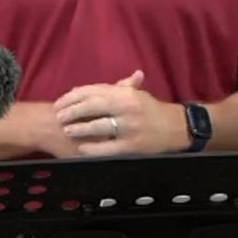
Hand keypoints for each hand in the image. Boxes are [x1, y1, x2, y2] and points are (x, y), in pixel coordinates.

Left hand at [53, 70, 183, 156]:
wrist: (179, 128)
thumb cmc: (152, 110)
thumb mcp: (135, 94)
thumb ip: (106, 91)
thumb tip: (80, 89)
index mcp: (126, 93)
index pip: (93, 91)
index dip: (73, 96)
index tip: (60, 102)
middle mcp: (127, 107)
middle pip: (92, 106)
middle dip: (72, 111)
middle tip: (58, 116)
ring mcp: (130, 127)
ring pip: (98, 126)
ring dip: (79, 128)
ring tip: (66, 130)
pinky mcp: (133, 145)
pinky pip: (108, 147)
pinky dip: (93, 148)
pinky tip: (81, 148)